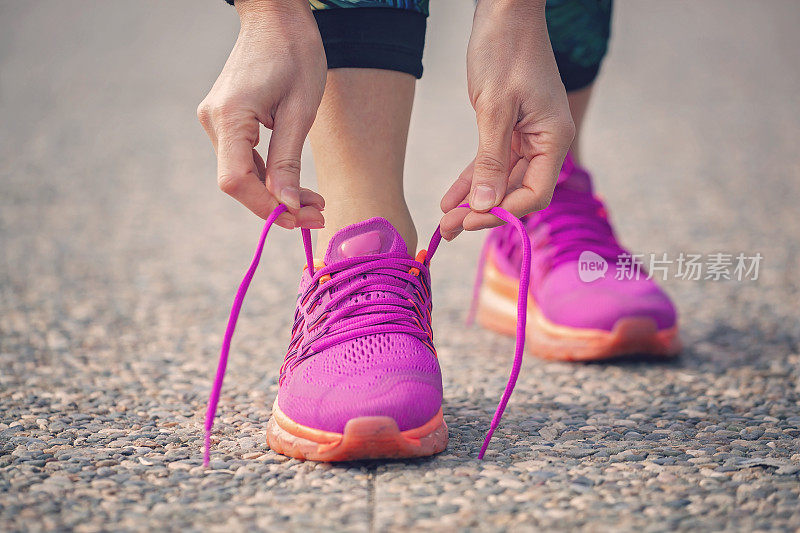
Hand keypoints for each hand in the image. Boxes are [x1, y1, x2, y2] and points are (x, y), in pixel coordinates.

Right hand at [197, 0, 326, 228]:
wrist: (276, 15)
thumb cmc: (295, 53)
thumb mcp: (301, 110)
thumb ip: (288, 161)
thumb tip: (286, 205)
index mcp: (230, 116)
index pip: (237, 180)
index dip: (266, 207)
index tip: (302, 219)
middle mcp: (214, 121)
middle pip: (238, 182)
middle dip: (277, 204)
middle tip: (318, 216)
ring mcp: (216, 120)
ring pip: (242, 174)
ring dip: (277, 193)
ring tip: (315, 204)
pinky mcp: (225, 120)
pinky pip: (244, 159)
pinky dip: (270, 176)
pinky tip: (297, 187)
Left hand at [440, 0, 574, 238]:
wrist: (504, 12)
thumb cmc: (505, 51)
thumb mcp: (494, 109)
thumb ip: (491, 160)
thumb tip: (486, 205)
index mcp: (554, 138)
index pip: (534, 193)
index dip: (503, 212)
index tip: (470, 220)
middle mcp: (546, 142)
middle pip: (516, 191)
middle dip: (482, 212)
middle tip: (449, 230)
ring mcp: (528, 136)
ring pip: (501, 180)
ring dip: (474, 200)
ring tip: (444, 222)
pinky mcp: (510, 129)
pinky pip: (492, 162)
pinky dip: (472, 179)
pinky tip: (451, 199)